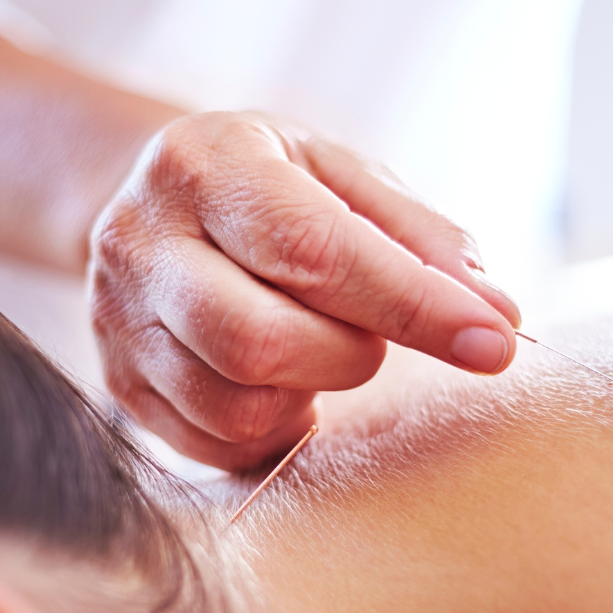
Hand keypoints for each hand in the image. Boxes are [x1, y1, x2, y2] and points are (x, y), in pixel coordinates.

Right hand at [90, 112, 520, 469]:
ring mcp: (115, 321)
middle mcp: (140, 242)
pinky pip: (216, 447)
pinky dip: (276, 428)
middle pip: (257, 340)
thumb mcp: (344, 176)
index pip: (312, 248)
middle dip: (350, 355)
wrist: (156, 204)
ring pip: (237, 407)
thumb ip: (421, 238)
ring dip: (312, 393)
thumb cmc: (271, 187)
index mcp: (203, 165)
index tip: (494, 341)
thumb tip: (497, 315)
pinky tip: (282, 380)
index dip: (412, 304)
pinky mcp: (119, 386)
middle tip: (373, 336)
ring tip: (318, 345)